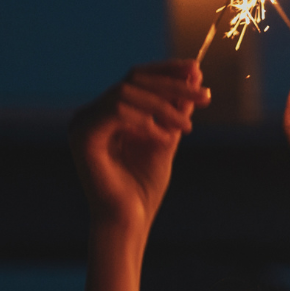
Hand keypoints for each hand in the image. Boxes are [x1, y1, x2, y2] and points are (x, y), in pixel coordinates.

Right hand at [70, 62, 206, 233]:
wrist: (129, 221)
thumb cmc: (144, 188)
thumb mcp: (167, 140)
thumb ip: (176, 109)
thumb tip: (194, 74)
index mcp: (109, 111)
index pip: (136, 77)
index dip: (166, 69)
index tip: (197, 70)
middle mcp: (92, 112)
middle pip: (133, 80)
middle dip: (173, 84)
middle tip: (206, 96)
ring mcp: (84, 122)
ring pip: (126, 92)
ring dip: (164, 106)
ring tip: (187, 128)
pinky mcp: (83, 136)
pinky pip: (117, 112)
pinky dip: (145, 122)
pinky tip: (164, 139)